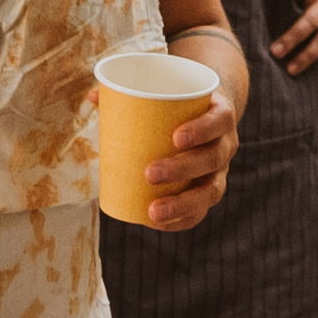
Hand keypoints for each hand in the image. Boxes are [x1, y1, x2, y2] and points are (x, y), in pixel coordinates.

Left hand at [129, 66, 243, 233]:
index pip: (219, 120)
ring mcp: (220, 170)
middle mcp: (225, 144)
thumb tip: (92, 96)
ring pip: (211, 190)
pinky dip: (182, 220)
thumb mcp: (167, 93)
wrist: (207, 118)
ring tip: (152, 211)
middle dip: (183, 168)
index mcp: (220, 114)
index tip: (175, 137)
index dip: (202, 129)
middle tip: (149, 173)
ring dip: (183, 203)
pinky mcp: (210, 189)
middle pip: (213, 158)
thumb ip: (132, 93)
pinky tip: (158, 224)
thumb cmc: (181, 105)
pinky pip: (202, 210)